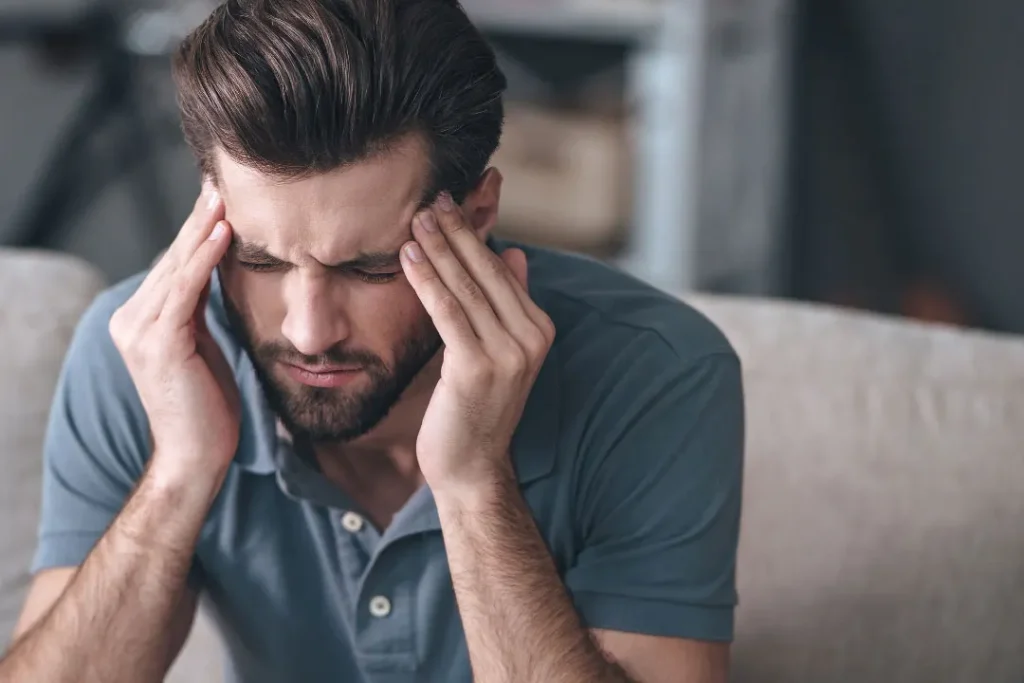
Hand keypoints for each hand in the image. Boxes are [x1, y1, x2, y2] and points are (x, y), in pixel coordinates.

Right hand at [109, 182, 238, 487]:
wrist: (196, 456)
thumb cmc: (208, 406)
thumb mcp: (204, 346)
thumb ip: (201, 310)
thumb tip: (218, 272)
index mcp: (140, 320)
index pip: (174, 265)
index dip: (197, 230)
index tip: (219, 196)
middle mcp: (131, 320)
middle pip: (174, 259)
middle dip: (199, 219)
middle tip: (221, 180)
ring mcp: (139, 331)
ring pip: (178, 268)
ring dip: (203, 228)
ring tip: (225, 195)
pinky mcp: (159, 343)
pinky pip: (185, 290)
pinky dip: (204, 259)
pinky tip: (223, 231)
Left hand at [400, 193, 555, 495]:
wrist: (472, 466)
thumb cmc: (476, 408)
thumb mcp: (498, 351)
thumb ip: (508, 303)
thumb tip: (513, 253)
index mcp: (538, 329)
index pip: (501, 270)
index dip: (473, 235)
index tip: (449, 203)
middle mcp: (530, 338)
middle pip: (486, 272)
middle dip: (456, 232)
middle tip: (431, 198)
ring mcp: (508, 353)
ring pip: (466, 287)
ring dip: (438, 248)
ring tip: (416, 217)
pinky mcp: (478, 366)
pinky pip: (449, 312)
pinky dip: (427, 280)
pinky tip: (408, 257)